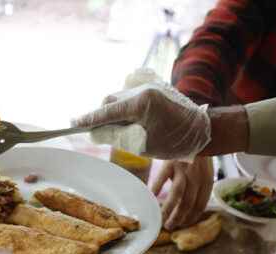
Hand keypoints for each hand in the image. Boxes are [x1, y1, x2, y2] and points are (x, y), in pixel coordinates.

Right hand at [72, 82, 210, 160]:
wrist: (202, 131)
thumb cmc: (174, 142)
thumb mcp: (140, 144)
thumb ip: (115, 135)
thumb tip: (94, 131)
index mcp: (141, 103)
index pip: (107, 111)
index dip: (89, 119)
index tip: (73, 123)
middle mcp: (143, 89)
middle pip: (110, 101)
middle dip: (104, 117)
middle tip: (105, 134)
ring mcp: (148, 87)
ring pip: (119, 99)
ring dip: (116, 114)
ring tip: (127, 131)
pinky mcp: (152, 89)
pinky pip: (130, 98)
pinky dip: (126, 110)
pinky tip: (135, 122)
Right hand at [151, 157, 213, 229]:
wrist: (194, 132)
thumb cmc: (198, 154)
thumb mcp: (203, 171)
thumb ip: (197, 186)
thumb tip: (187, 205)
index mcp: (207, 181)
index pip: (200, 205)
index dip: (191, 217)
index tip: (183, 224)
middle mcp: (197, 178)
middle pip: (188, 203)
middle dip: (179, 218)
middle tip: (170, 226)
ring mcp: (183, 170)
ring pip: (177, 195)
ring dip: (168, 210)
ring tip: (162, 220)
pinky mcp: (170, 163)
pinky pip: (161, 180)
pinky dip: (156, 190)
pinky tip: (151, 197)